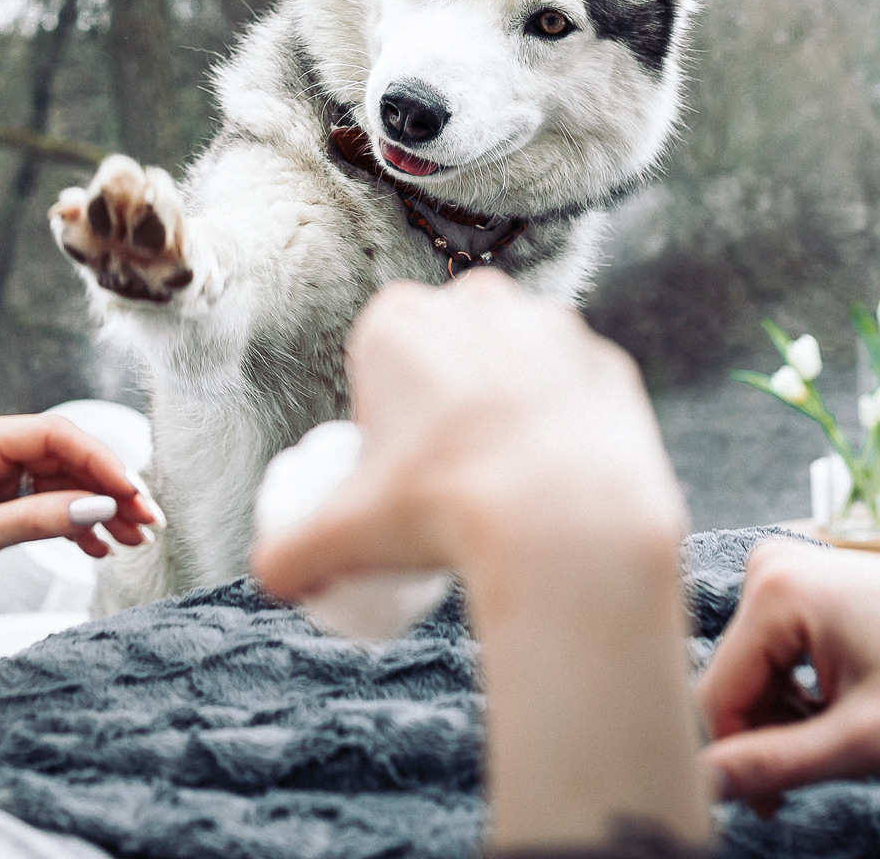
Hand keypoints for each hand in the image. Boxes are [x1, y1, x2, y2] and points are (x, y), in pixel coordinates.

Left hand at [0, 413, 154, 672]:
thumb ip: (37, 520)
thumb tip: (101, 507)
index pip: (55, 436)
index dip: (102, 462)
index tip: (135, 494)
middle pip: (66, 458)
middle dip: (110, 489)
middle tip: (150, 521)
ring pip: (62, 485)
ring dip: (98, 511)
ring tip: (135, 541)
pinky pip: (46, 506)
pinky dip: (74, 526)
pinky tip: (99, 551)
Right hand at [251, 271, 706, 849]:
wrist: (566, 517)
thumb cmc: (445, 511)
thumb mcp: (349, 536)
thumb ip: (292, 553)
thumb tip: (272, 577)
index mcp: (397, 321)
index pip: (379, 359)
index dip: (384, 415)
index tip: (396, 471)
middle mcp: (474, 302)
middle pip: (446, 352)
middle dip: (444, 400)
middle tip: (447, 478)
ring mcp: (548, 324)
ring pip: (515, 361)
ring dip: (508, 405)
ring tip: (506, 481)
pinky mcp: (606, 360)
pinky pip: (575, 392)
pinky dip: (566, 425)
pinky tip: (558, 476)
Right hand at [695, 538, 879, 812]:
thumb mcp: (864, 737)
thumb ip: (777, 764)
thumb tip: (707, 780)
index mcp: (775, 594)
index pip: (716, 697)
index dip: (732, 761)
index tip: (769, 807)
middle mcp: (767, 569)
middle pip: (733, 685)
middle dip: (769, 736)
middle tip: (821, 773)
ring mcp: (781, 570)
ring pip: (751, 674)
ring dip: (785, 718)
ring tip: (841, 735)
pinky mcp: (796, 581)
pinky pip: (769, 654)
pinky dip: (796, 691)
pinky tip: (840, 705)